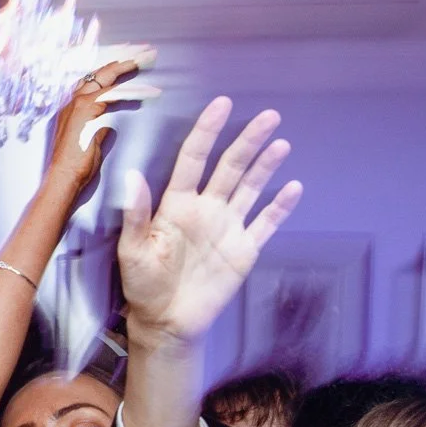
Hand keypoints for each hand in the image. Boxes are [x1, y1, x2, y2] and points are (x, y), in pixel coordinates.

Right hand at [44, 51, 159, 195]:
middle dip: (123, 61)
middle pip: (99, 73)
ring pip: (105, 78)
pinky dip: (133, 91)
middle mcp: (72, 102)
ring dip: (128, 67)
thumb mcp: (91, 141)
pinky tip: (149, 91)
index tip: (129, 62)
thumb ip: (100, 126)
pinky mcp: (86, 111)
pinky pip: (113, 94)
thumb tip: (111, 120)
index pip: (93, 81)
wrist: (63, 178)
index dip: (111, 69)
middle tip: (144, 52)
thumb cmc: (76, 166)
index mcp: (72, 108)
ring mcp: (77, 104)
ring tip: (148, 59)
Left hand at [119, 97, 302, 349]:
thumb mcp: (133, 250)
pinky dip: (280, 207)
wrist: (166, 322)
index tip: (221, 104)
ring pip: (250, 188)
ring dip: (266, 166)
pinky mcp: (243, 249)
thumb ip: (136, 214)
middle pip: (230, 166)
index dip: (207, 131)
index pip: (194, 158)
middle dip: (248, 141)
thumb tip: (132, 176)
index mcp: (176, 204)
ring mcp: (226, 227)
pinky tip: (293, 187)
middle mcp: (205, 209)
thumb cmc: (142, 285)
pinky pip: (265, 223)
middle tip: (269, 116)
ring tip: (281, 143)